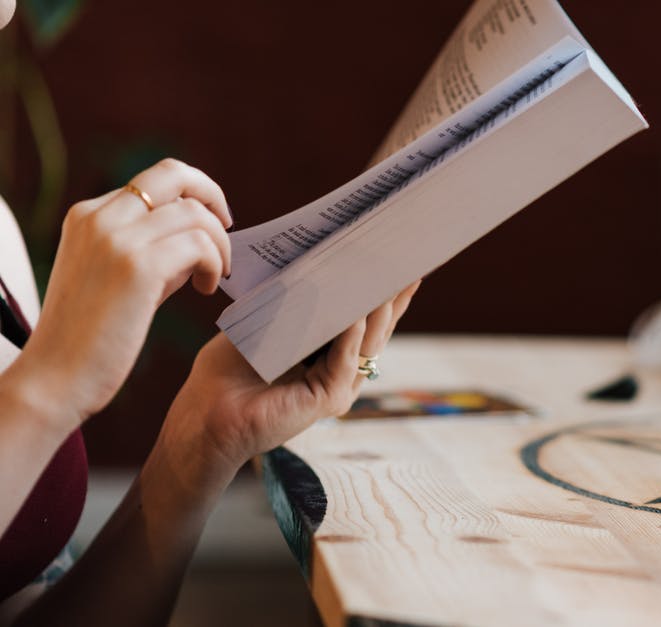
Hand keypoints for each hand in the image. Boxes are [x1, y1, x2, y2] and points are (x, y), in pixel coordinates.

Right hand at [10, 158, 231, 430]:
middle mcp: (99, 217)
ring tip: (215, 277)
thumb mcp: (119, 275)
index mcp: (88, 215)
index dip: (192, 197)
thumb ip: (152, 246)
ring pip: (195, 213)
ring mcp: (116, 238)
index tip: (210, 224)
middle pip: (173, 173)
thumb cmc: (92, 336)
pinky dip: (215, 263)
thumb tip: (201, 234)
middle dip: (213, 196)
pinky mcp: (137, 267)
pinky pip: (199, 244)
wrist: (55, 378)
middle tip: (228, 229)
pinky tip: (208, 289)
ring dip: (219, 244)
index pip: (154, 180)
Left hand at [158, 282, 419, 482]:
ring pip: (369, 341)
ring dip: (379, 309)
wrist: (208, 415)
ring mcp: (340, 385)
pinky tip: (355, 314)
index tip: (397, 256)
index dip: (383, 289)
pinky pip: (346, 361)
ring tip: (388, 277)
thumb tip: (318, 261)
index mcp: (330, 352)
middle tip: (407, 260)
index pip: (365, 316)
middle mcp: (343, 369)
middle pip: (378, 326)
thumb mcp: (266, 323)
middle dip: (394, 294)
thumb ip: (295, 302)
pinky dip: (351, 337)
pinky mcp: (329, 398)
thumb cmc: (229, 371)